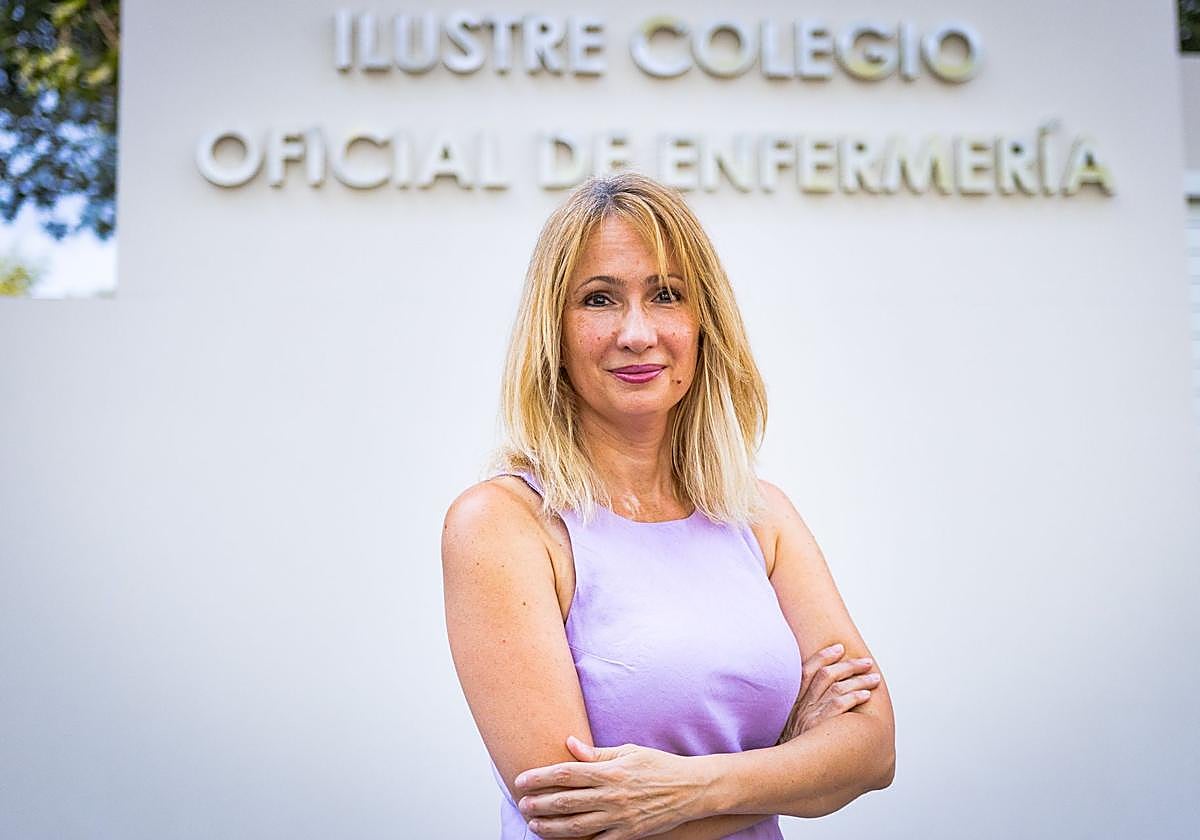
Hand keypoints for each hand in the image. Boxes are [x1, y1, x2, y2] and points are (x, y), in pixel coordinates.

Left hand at [514, 735, 708, 839]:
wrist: (691, 790)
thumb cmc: (659, 766)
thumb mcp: (629, 751)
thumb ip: (597, 752)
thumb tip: (569, 744)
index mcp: (610, 771)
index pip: (567, 773)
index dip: (541, 777)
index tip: (522, 779)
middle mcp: (612, 795)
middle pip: (567, 801)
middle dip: (540, 803)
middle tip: (521, 803)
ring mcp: (619, 818)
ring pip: (577, 826)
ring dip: (551, 826)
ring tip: (534, 824)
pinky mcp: (628, 835)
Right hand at [776, 643, 879, 744]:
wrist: (775, 770)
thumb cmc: (784, 749)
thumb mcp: (785, 724)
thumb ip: (799, 710)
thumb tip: (817, 701)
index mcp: (792, 700)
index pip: (807, 669)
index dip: (824, 656)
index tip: (839, 648)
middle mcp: (800, 705)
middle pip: (826, 675)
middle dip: (849, 666)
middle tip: (867, 663)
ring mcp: (808, 716)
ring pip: (836, 688)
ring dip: (858, 681)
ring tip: (874, 678)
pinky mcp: (817, 729)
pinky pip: (837, 707)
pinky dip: (853, 698)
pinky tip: (866, 696)